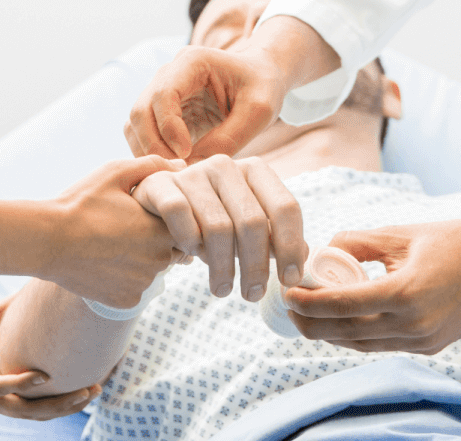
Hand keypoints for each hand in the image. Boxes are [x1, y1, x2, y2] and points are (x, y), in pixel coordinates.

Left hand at [0, 296, 97, 419]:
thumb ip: (3, 313)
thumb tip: (28, 293)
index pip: (37, 392)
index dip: (64, 387)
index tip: (90, 372)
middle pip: (39, 409)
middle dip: (70, 404)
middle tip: (97, 389)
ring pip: (27, 409)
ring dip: (56, 404)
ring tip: (83, 392)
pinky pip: (0, 390)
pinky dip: (23, 384)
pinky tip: (43, 376)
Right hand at [42, 156, 189, 309]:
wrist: (46, 240)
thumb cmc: (81, 203)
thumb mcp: (115, 173)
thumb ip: (153, 166)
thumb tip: (181, 166)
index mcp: (162, 229)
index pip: (184, 226)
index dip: (165, 219)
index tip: (144, 214)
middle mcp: (160, 260)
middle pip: (170, 251)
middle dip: (155, 241)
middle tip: (125, 229)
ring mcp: (143, 283)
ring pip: (151, 271)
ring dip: (140, 261)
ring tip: (111, 245)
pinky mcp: (126, 301)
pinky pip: (134, 289)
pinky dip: (124, 280)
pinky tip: (103, 264)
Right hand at [125, 38, 291, 160]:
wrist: (261, 77)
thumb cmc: (264, 87)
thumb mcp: (259, 110)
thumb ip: (229, 137)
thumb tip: (192, 165)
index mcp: (191, 61)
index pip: (163, 95)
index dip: (169, 128)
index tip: (187, 153)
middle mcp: (168, 73)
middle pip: (140, 111)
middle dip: (153, 145)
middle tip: (176, 171)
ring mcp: (161, 92)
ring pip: (135, 124)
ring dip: (148, 152)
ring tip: (175, 174)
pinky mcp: (162, 112)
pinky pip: (142, 135)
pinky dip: (150, 154)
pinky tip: (172, 170)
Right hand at [134, 154, 308, 298]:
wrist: (156, 207)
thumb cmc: (209, 219)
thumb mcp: (245, 226)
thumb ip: (273, 238)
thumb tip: (304, 259)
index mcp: (255, 170)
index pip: (285, 207)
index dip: (291, 246)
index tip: (289, 280)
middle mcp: (226, 165)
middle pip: (252, 221)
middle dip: (255, 266)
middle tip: (252, 295)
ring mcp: (192, 172)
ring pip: (218, 227)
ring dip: (222, 266)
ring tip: (222, 288)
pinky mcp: (161, 184)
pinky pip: (180, 218)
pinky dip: (189, 243)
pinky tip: (191, 257)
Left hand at [280, 196, 460, 353]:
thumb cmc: (455, 240)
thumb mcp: (402, 234)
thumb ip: (359, 242)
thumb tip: (325, 249)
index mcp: (405, 294)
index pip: (343, 307)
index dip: (310, 304)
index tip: (288, 295)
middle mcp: (413, 326)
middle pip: (347, 334)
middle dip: (313, 325)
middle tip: (291, 309)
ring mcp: (424, 341)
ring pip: (363, 346)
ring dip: (334, 334)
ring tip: (311, 318)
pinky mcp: (432, 346)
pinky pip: (384, 346)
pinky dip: (360, 336)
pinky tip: (346, 322)